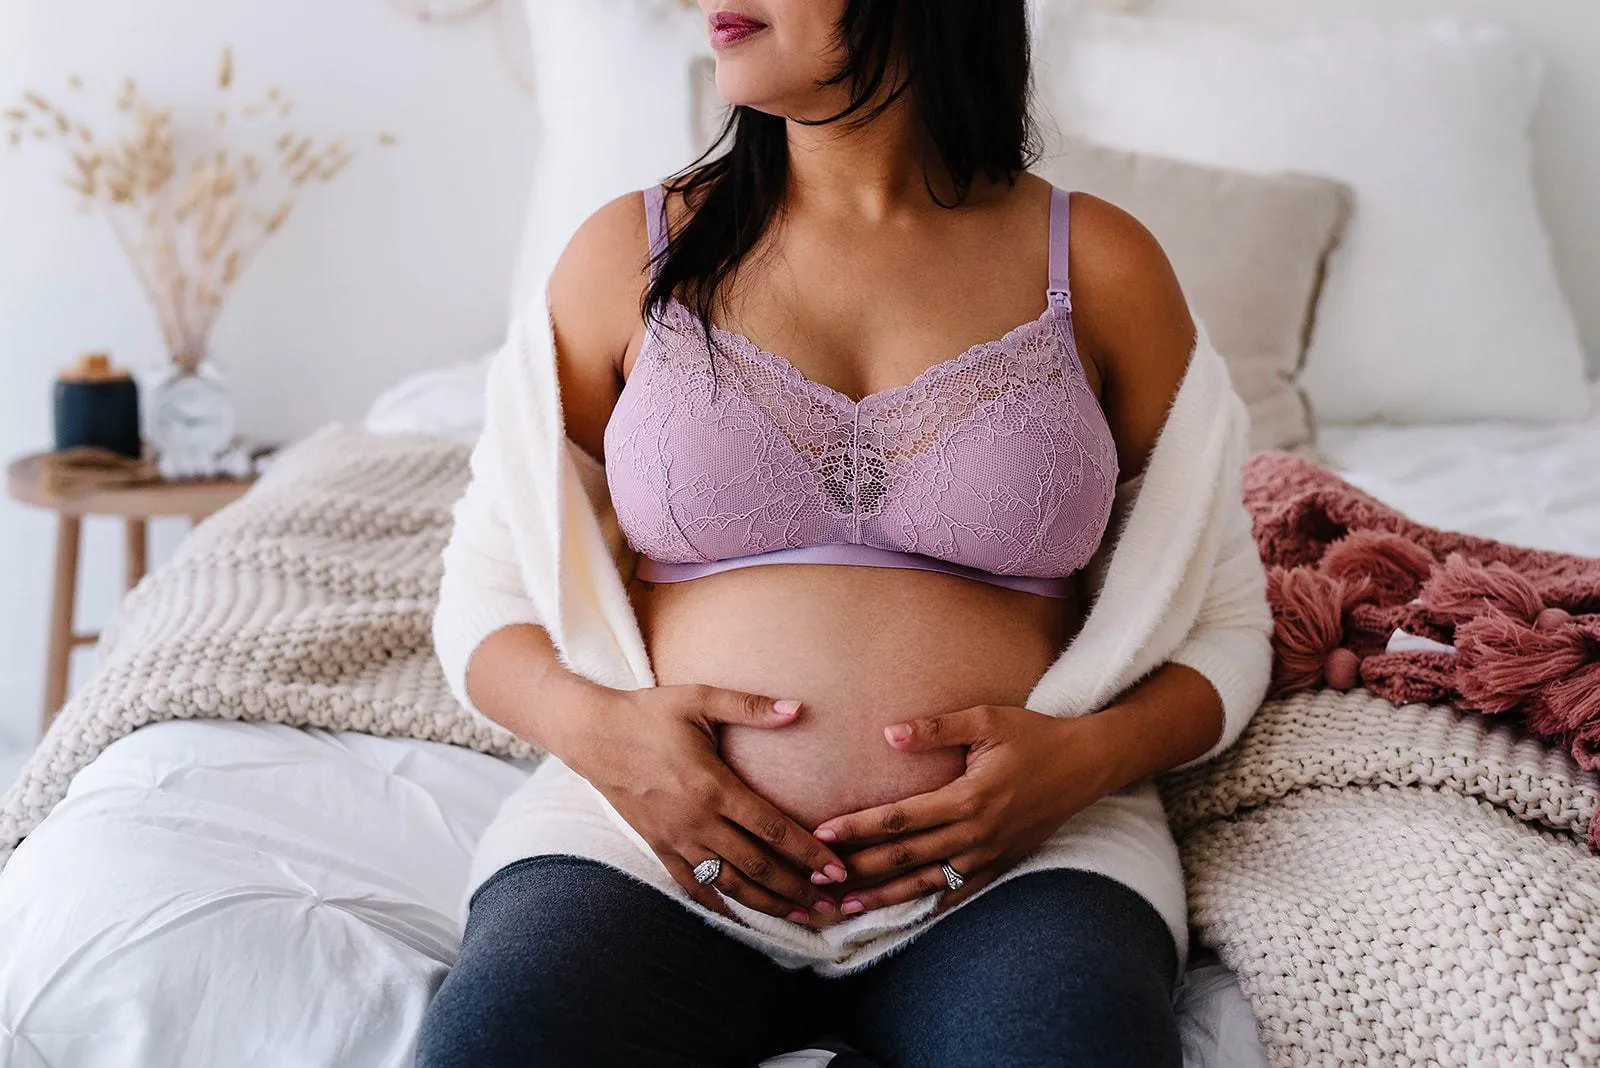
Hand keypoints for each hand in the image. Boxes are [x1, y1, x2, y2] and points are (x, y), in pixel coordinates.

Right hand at [564, 683, 849, 926]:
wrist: (592, 734)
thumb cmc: (649, 713)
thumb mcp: (699, 698)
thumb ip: (750, 706)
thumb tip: (798, 708)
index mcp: (713, 786)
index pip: (772, 828)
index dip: (808, 852)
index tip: (836, 868)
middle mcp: (697, 820)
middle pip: (757, 866)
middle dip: (797, 888)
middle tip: (831, 903)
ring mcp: (676, 839)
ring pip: (729, 884)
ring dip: (767, 904)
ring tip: (800, 916)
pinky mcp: (658, 847)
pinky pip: (693, 886)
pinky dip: (721, 905)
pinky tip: (744, 917)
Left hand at [810, 704, 1117, 919]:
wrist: (1087, 764)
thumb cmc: (1035, 735)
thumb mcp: (987, 719)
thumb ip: (937, 728)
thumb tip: (889, 734)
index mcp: (969, 797)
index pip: (901, 819)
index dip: (859, 827)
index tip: (824, 834)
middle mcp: (977, 833)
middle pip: (906, 858)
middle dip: (859, 870)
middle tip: (817, 880)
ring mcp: (990, 855)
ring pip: (927, 883)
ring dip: (884, 897)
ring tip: (845, 910)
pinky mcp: (1000, 864)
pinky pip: (958, 892)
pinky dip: (926, 905)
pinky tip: (899, 917)